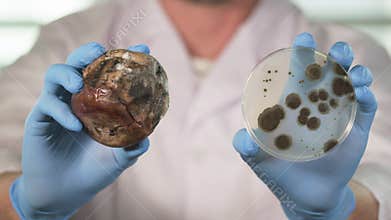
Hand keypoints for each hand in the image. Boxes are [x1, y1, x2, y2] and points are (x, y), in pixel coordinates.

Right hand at [9, 43, 151, 219]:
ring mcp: (58, 106)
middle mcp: (78, 98)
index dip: (124, 58)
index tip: (144, 48)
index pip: (110, 73)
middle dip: (87, 52)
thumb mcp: (119, 159)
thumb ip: (132, 147)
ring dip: (67, 74)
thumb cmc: (93, 171)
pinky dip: (62, 112)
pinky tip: (75, 126)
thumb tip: (146, 137)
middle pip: (79, 63)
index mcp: (99, 102)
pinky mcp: (40, 119)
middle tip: (99, 49)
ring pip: (56, 75)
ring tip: (79, 84)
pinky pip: (47, 106)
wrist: (65, 192)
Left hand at [233, 33, 376, 219]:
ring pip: (350, 85)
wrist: (305, 196)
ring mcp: (337, 114)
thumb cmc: (278, 171)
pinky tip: (363, 94)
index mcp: (292, 103)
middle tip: (336, 52)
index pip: (298, 72)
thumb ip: (245, 146)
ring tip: (354, 74)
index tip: (303, 39)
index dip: (301, 53)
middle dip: (335, 56)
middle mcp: (316, 103)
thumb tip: (243, 138)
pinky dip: (366, 98)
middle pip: (328, 72)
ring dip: (355, 74)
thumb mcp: (257, 158)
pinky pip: (365, 109)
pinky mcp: (355, 129)